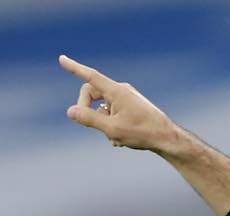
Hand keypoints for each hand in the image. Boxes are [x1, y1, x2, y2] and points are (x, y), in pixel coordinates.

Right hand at [58, 54, 177, 151]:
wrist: (168, 139)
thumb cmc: (142, 132)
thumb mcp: (111, 128)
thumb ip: (89, 119)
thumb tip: (71, 111)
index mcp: (116, 91)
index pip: (90, 76)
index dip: (74, 68)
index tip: (62, 59)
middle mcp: (122, 91)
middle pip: (93, 94)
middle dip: (88, 110)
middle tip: (91, 127)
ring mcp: (128, 99)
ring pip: (103, 107)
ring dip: (103, 124)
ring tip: (115, 139)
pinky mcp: (132, 107)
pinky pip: (114, 113)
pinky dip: (112, 126)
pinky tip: (121, 141)